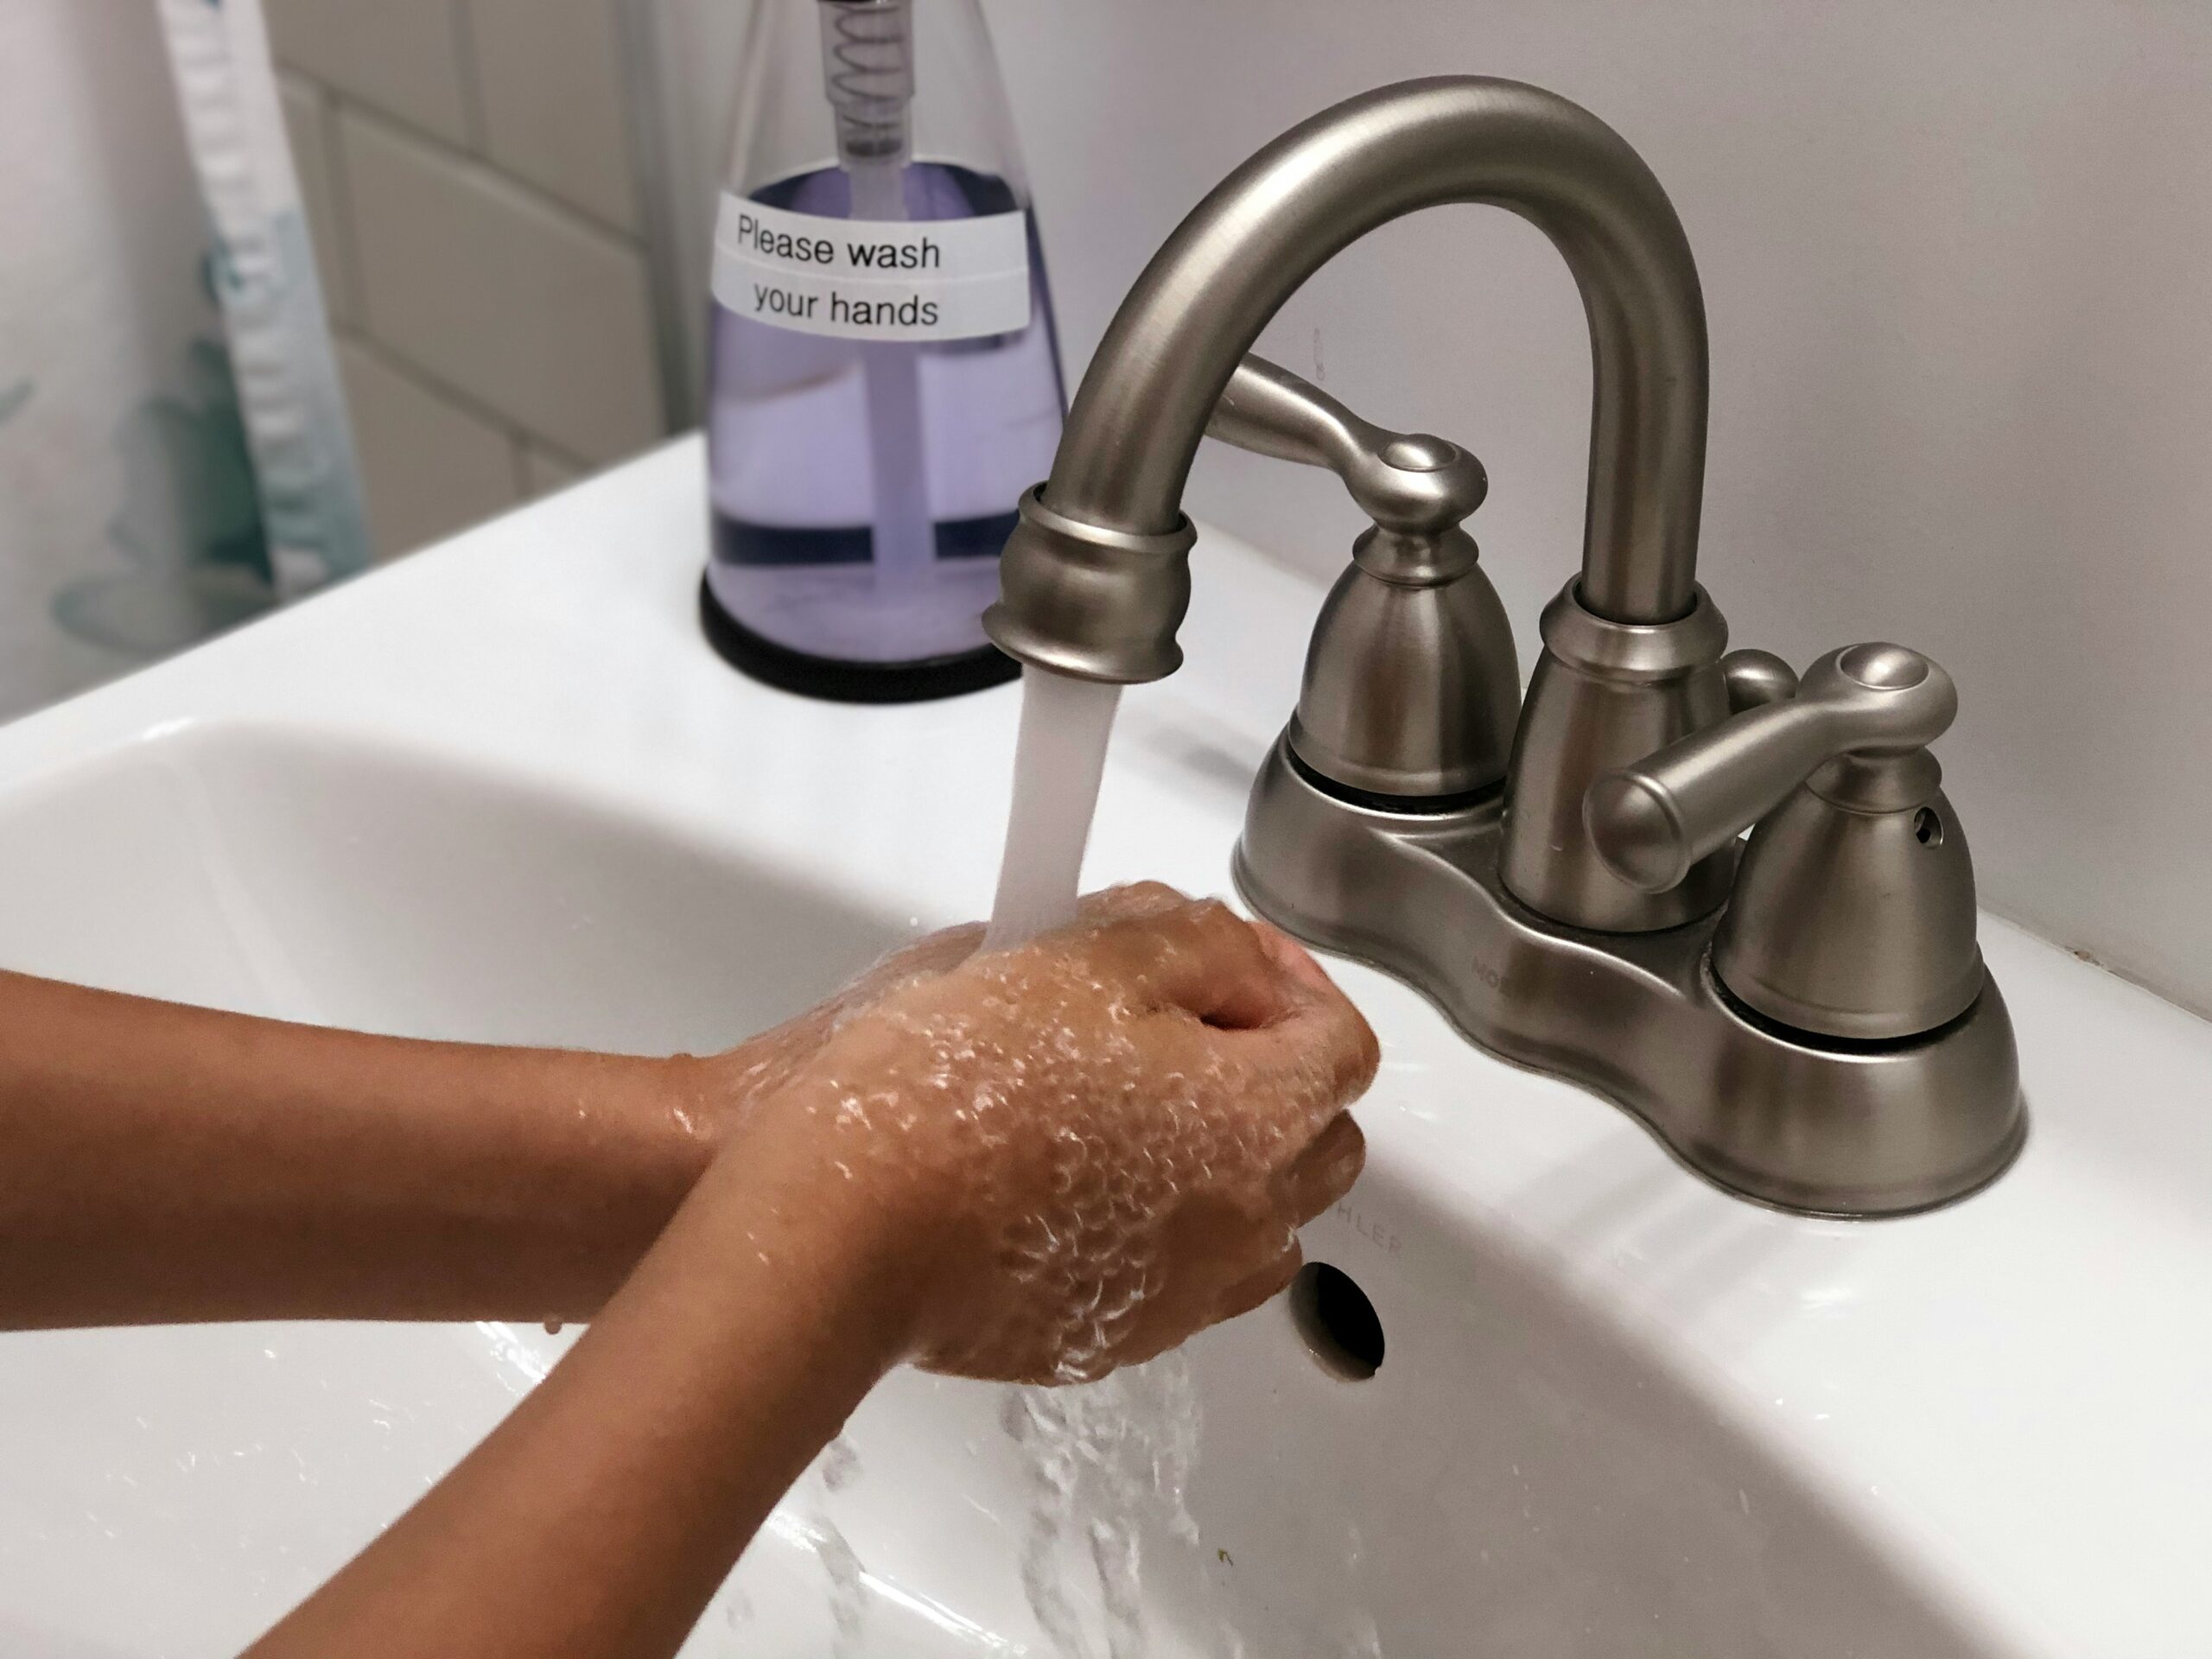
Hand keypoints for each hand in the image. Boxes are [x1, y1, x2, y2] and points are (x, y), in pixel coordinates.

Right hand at [732, 883, 1377, 1384]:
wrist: (844, 1231)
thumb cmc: (952, 1092)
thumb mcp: (1083, 957)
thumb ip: (1188, 938)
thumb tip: (1228, 952)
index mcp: (1258, 1118)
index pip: (1340, 1040)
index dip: (1285, 978)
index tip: (1219, 953)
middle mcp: (1245, 1222)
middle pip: (1320, 1137)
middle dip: (1271, 1068)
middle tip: (1182, 1021)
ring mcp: (1182, 1294)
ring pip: (1260, 1218)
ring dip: (1231, 1156)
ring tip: (1137, 1105)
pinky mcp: (1111, 1336)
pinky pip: (1182, 1275)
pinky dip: (1167, 1224)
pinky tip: (1085, 1176)